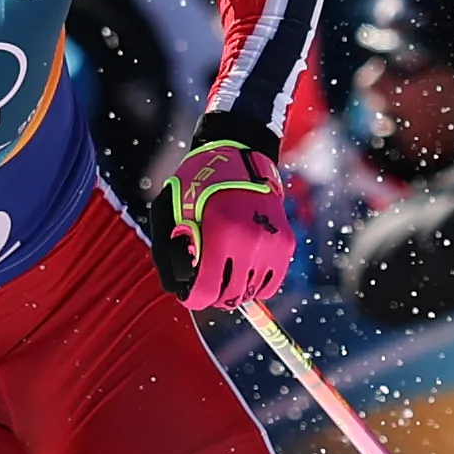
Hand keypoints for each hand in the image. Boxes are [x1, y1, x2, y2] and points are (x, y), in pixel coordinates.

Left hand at [157, 116, 293, 308]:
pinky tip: (242, 273)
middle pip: (229, 296)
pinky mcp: (285, 243)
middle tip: (204, 283)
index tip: (188, 296)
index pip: (208, 290)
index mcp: (220, 232)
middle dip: (212, 295)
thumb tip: (177, 288)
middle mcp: (251, 241)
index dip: (193, 298)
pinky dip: (255, 286)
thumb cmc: (198, 182)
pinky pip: (271, 284)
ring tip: (223, 275)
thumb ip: (168, 251)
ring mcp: (272, 243)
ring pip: (250, 293)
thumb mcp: (169, 210)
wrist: (240, 155)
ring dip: (234, 291)